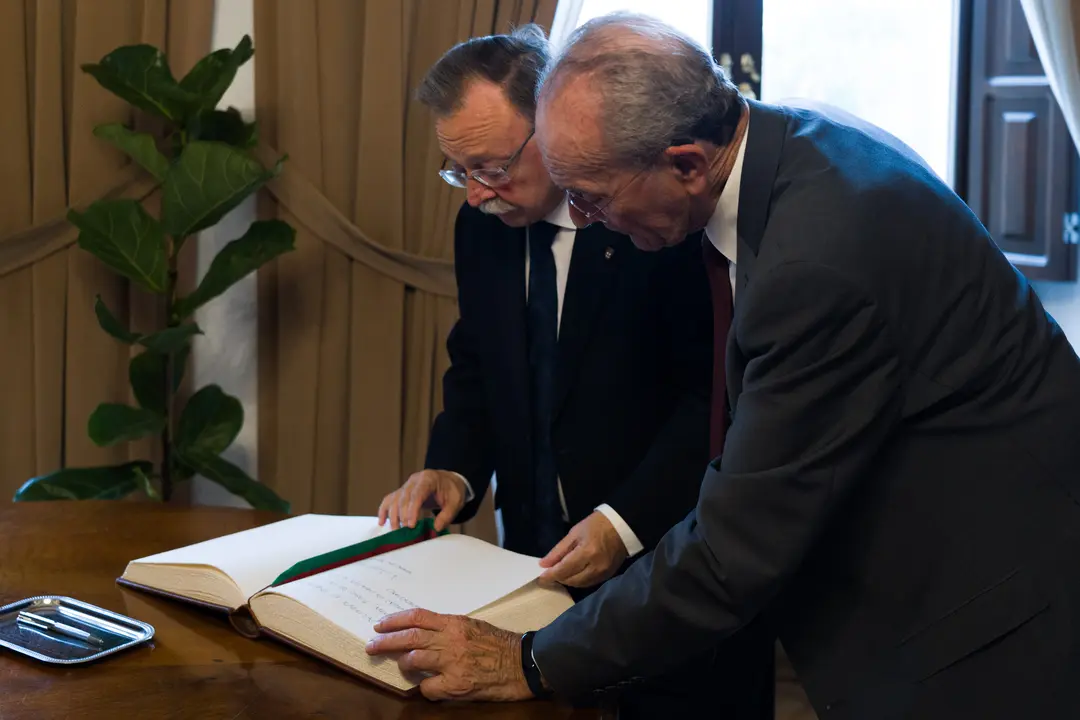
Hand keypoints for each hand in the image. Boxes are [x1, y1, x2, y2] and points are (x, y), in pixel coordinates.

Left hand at [365, 609, 532, 701]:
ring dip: (402, 664)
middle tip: (371, 645)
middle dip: (386, 641)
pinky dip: (424, 687)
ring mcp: (452, 663)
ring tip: (399, 665)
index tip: (379, 625)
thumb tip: (423, 633)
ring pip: (414, 660)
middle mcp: (450, 640)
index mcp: (454, 623)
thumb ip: (448, 629)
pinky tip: (427, 687)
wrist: (522, 663)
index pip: (417, 617)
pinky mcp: (457, 684)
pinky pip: (428, 687)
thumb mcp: (473, 626)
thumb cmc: (500, 644)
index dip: (394, 620)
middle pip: (409, 637)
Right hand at [378, 470, 466, 531]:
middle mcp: (414, 480)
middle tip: (405, 531)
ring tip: (397, 530)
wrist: (449, 481)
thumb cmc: (452, 491)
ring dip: (393, 516)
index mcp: (428, 479)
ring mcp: (406, 485)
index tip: (411, 524)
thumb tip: (436, 528)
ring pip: (394, 499)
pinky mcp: (402, 492)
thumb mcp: (455, 502)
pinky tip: (382, 522)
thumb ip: (447, 515)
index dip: (412, 509)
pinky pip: (390, 499)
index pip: (417, 494)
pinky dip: (384, 510)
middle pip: (403, 497)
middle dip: (403, 515)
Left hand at [539, 511, 627, 587]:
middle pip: (571, 580)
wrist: (621, 526)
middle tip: (550, 573)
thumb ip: (558, 551)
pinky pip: (589, 583)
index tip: (540, 578)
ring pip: (580, 584)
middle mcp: (595, 566)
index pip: (564, 570)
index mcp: (586, 552)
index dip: (550, 575)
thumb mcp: (574, 533)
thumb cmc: (596, 525)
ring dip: (568, 581)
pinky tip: (574, 574)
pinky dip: (579, 581)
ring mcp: (603, 573)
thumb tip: (544, 564)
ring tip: (561, 573)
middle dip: (559, 578)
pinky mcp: (608, 576)